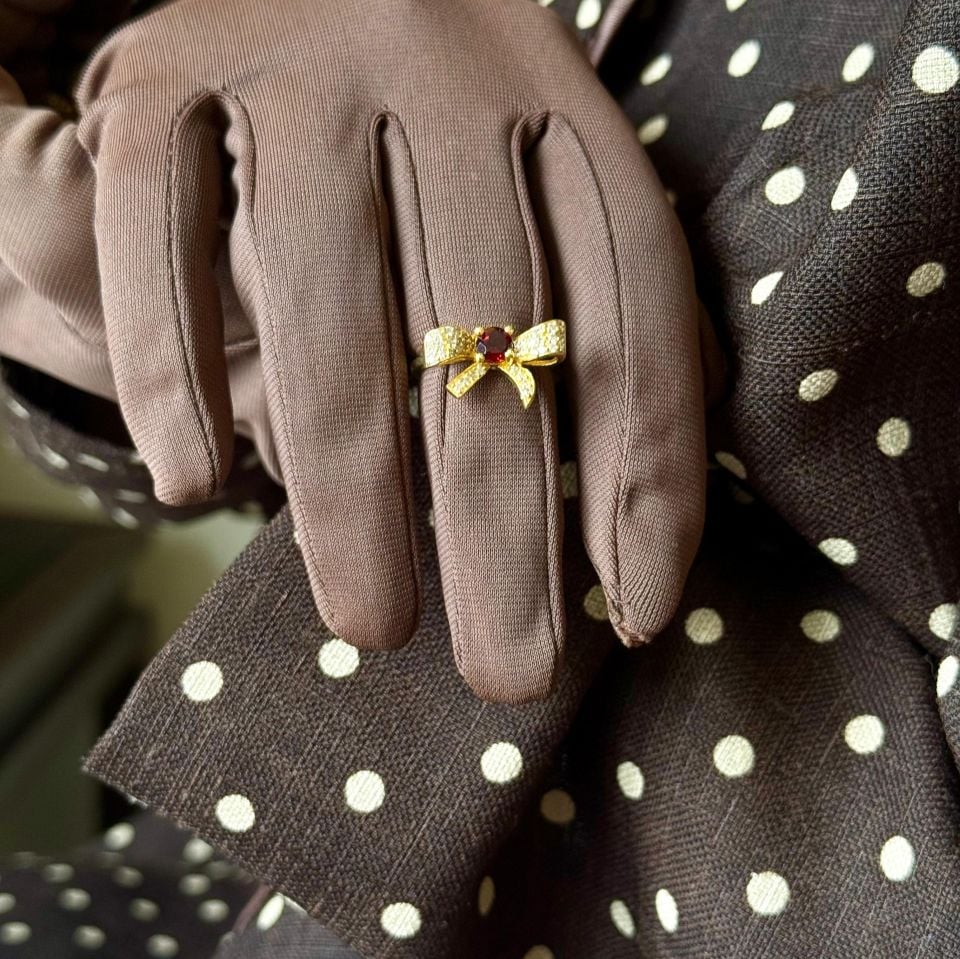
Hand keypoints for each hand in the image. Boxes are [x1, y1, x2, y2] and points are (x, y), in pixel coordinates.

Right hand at [58, 0, 703, 701]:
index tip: (631, 614)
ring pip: (327, 311)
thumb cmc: (450, 106)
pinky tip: (194, 484)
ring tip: (370, 625)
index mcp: (563, 113)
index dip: (644, 479)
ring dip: (348, 492)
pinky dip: (168, 366)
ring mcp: (300, 71)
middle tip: (508, 673)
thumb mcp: (554, 176)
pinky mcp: (171, 71)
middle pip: (487, 340)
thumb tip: (638, 493)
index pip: (633, 316)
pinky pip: (160, 233)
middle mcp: (444, 84)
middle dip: (503, 529)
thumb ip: (606, 306)